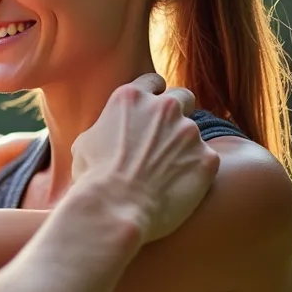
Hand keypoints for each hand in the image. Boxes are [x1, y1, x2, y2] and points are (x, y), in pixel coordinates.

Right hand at [67, 73, 217, 243]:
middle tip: (166, 139)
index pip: (153, 83)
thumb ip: (105, 127)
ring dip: (184, 146)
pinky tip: (178, 187)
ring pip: (193, 132)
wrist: (115, 209)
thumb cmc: (93, 179)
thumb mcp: (85, 142)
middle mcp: (165, 107)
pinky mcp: (207, 157)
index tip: (151, 114)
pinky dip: (195, 170)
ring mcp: (189, 131)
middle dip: (177, 114)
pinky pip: (206, 159)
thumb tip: (107, 134)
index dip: (153, 98)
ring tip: (167, 172)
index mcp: (132, 97)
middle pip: (183, 97)